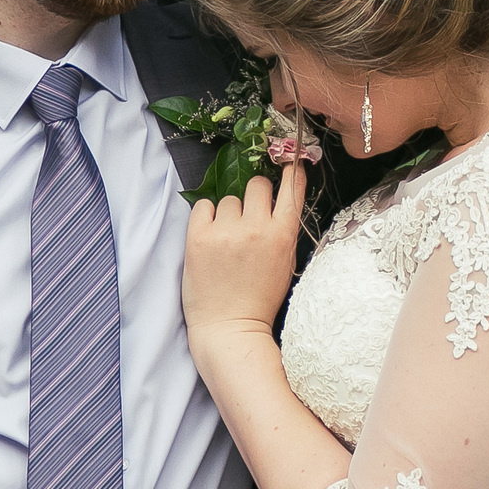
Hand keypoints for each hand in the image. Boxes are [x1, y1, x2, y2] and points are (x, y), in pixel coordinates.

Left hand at [183, 165, 304, 357]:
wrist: (230, 328)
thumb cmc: (259, 299)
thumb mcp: (285, 263)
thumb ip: (283, 230)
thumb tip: (280, 199)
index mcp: (282, 235)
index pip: (291, 188)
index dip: (290, 171)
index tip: (288, 161)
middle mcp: (255, 227)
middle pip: (257, 184)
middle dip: (254, 196)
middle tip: (248, 217)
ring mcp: (225, 231)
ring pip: (229, 199)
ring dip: (228, 214)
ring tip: (227, 242)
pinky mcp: (198, 236)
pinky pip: (203, 206)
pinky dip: (205, 218)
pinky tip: (210, 239)